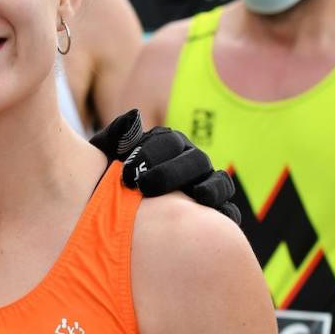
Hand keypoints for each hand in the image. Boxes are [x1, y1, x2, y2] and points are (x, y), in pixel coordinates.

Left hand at [90, 110, 239, 221]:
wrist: (112, 214)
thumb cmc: (110, 181)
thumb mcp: (106, 158)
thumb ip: (115, 137)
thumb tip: (133, 116)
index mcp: (167, 144)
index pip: (168, 141)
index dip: (149, 153)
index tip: (126, 171)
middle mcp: (191, 160)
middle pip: (195, 160)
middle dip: (171, 172)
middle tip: (144, 187)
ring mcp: (207, 184)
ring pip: (218, 181)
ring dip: (210, 187)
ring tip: (197, 194)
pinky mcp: (216, 210)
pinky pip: (229, 210)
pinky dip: (224, 212)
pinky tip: (211, 217)